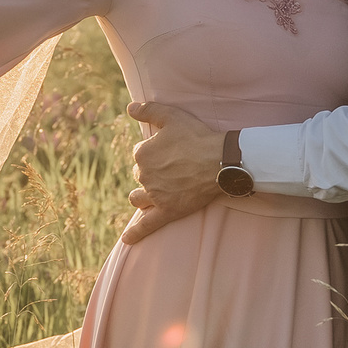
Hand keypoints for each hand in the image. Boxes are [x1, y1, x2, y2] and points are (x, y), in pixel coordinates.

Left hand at [120, 100, 222, 244]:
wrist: (220, 161)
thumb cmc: (198, 137)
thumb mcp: (172, 116)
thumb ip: (148, 110)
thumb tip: (129, 107)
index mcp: (142, 154)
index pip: (140, 154)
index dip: (155, 151)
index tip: (171, 150)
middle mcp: (144, 176)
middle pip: (141, 175)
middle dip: (152, 172)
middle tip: (173, 168)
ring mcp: (155, 195)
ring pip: (139, 198)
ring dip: (141, 196)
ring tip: (149, 195)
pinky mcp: (168, 211)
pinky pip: (147, 225)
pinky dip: (136, 233)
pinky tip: (127, 240)